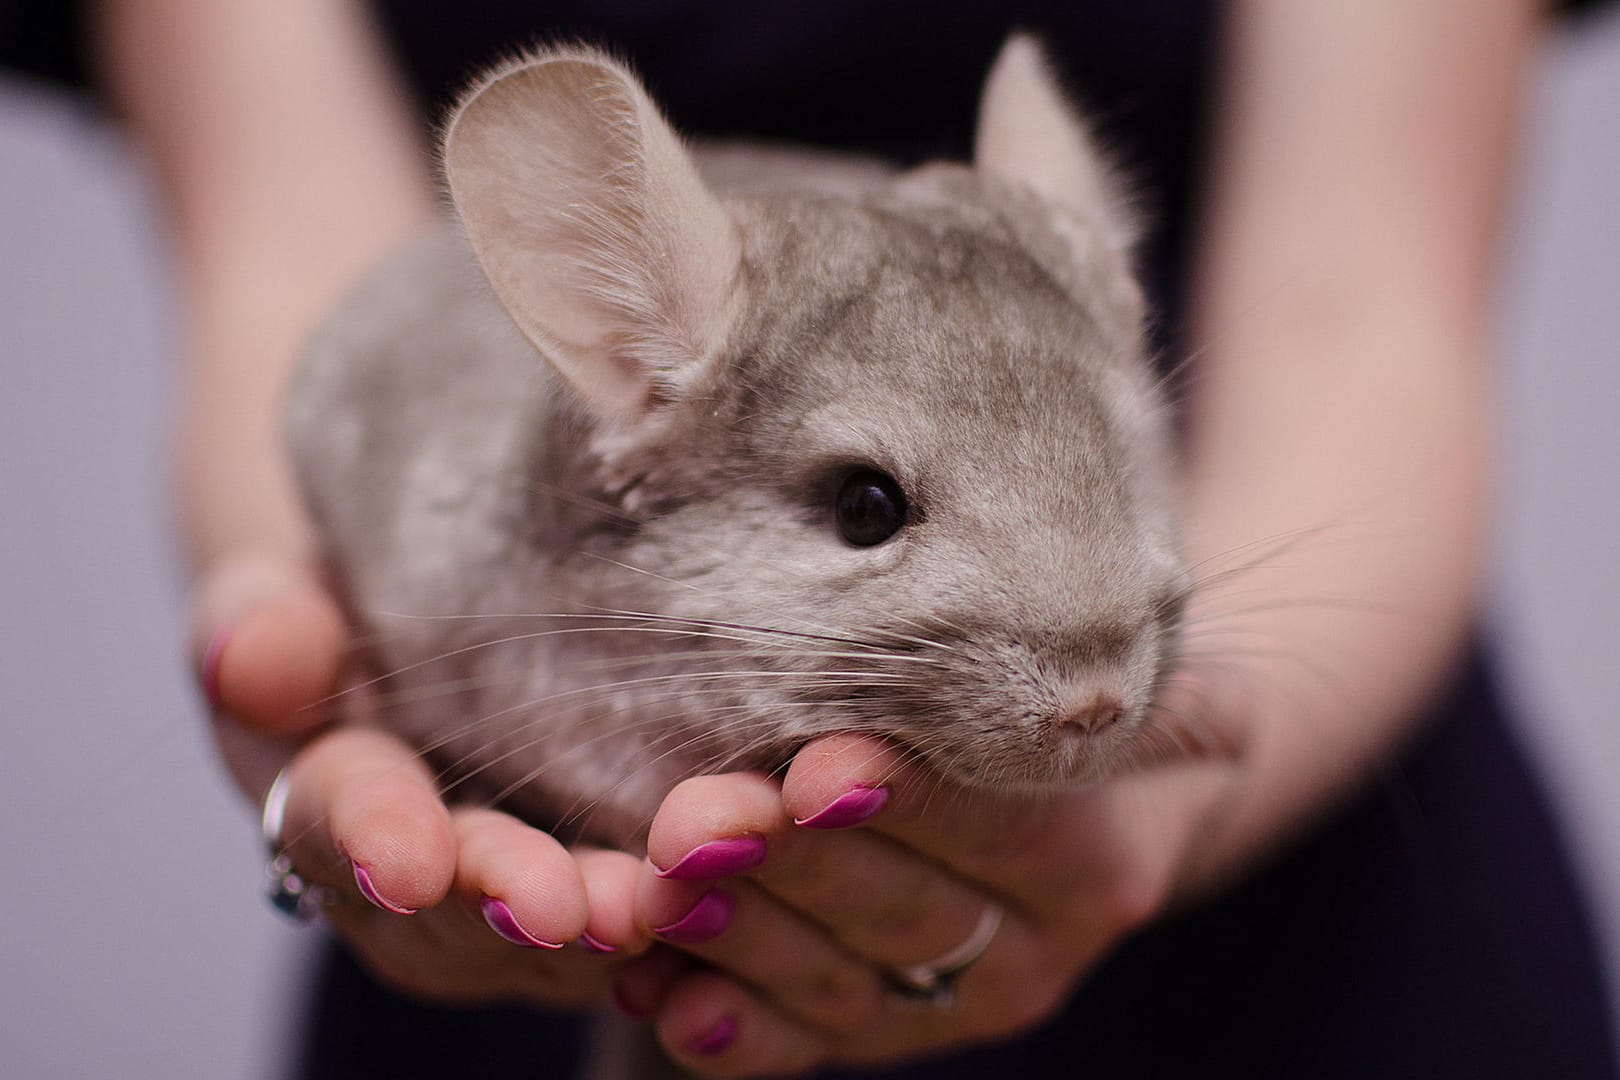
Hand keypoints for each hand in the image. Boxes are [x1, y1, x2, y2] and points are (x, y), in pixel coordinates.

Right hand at [191, 551, 649, 1006]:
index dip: (374, 838)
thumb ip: (261, 622)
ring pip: (543, 938)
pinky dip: (674, 917)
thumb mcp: (284, 591)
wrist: (421, 629)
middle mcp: (406, 880)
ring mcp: (499, 901)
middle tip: (563, 908)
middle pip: (447, 911)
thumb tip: (246, 657)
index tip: (408, 863)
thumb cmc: (348, 603)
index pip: (337, 821)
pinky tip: (728, 897)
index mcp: (324, 795)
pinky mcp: (589, 899)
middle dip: (507, 904)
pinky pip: (627, 926)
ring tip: (652, 909)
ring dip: (599, 926)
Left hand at [618, 697, 1244, 1075]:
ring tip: (655, 897)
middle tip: (694, 825)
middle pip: (902, 913)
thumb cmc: (1082, 703)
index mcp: (1097, 864)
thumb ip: (1130, 676)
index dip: (904, 802)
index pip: (998, 829)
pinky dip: (722, 1021)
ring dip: (736, 940)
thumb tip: (1174, 640)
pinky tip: (653, 987)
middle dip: (788, 867)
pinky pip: (794, 1042)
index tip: (816, 771)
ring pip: (837, 984)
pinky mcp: (877, 1024)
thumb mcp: (1136, 682)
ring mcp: (946, 1001)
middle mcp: (1026, 949)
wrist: (1101, 806)